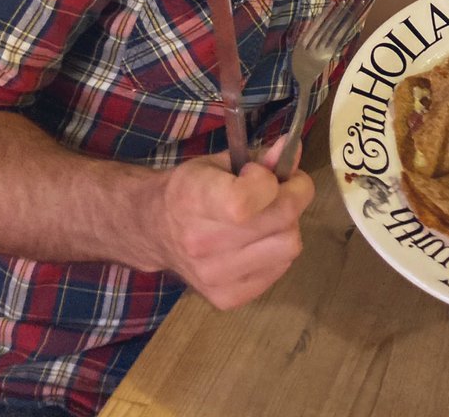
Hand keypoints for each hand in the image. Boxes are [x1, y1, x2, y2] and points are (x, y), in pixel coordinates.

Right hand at [154, 136, 314, 309]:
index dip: (271, 180)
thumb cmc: (191, 188)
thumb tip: (292, 149)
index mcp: (195, 200)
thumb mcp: (220, 162)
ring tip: (267, 217)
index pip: (247, 200)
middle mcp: (202, 243)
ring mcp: (214, 276)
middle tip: (280, 190)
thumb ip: (260, 158)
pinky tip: (258, 240)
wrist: (155, 229)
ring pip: (289, 247)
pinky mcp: (227, 298)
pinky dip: (277, 250)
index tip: (263, 174)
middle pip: (283, 220)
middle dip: (293, 197)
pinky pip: (280, 269)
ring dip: (287, 226)